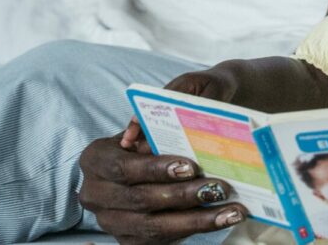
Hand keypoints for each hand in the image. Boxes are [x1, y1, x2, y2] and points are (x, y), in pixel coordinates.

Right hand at [78, 65, 247, 244]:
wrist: (168, 140)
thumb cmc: (171, 115)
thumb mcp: (172, 97)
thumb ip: (171, 100)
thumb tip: (169, 116)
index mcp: (96, 157)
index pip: (123, 166)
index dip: (155, 169)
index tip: (189, 166)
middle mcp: (96, 193)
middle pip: (139, 200)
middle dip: (183, 196)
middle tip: (219, 189)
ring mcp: (111, 220)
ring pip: (153, 228)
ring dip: (196, 221)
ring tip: (231, 212)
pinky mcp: (131, 238)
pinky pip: (161, 241)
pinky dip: (193, 231)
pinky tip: (222, 220)